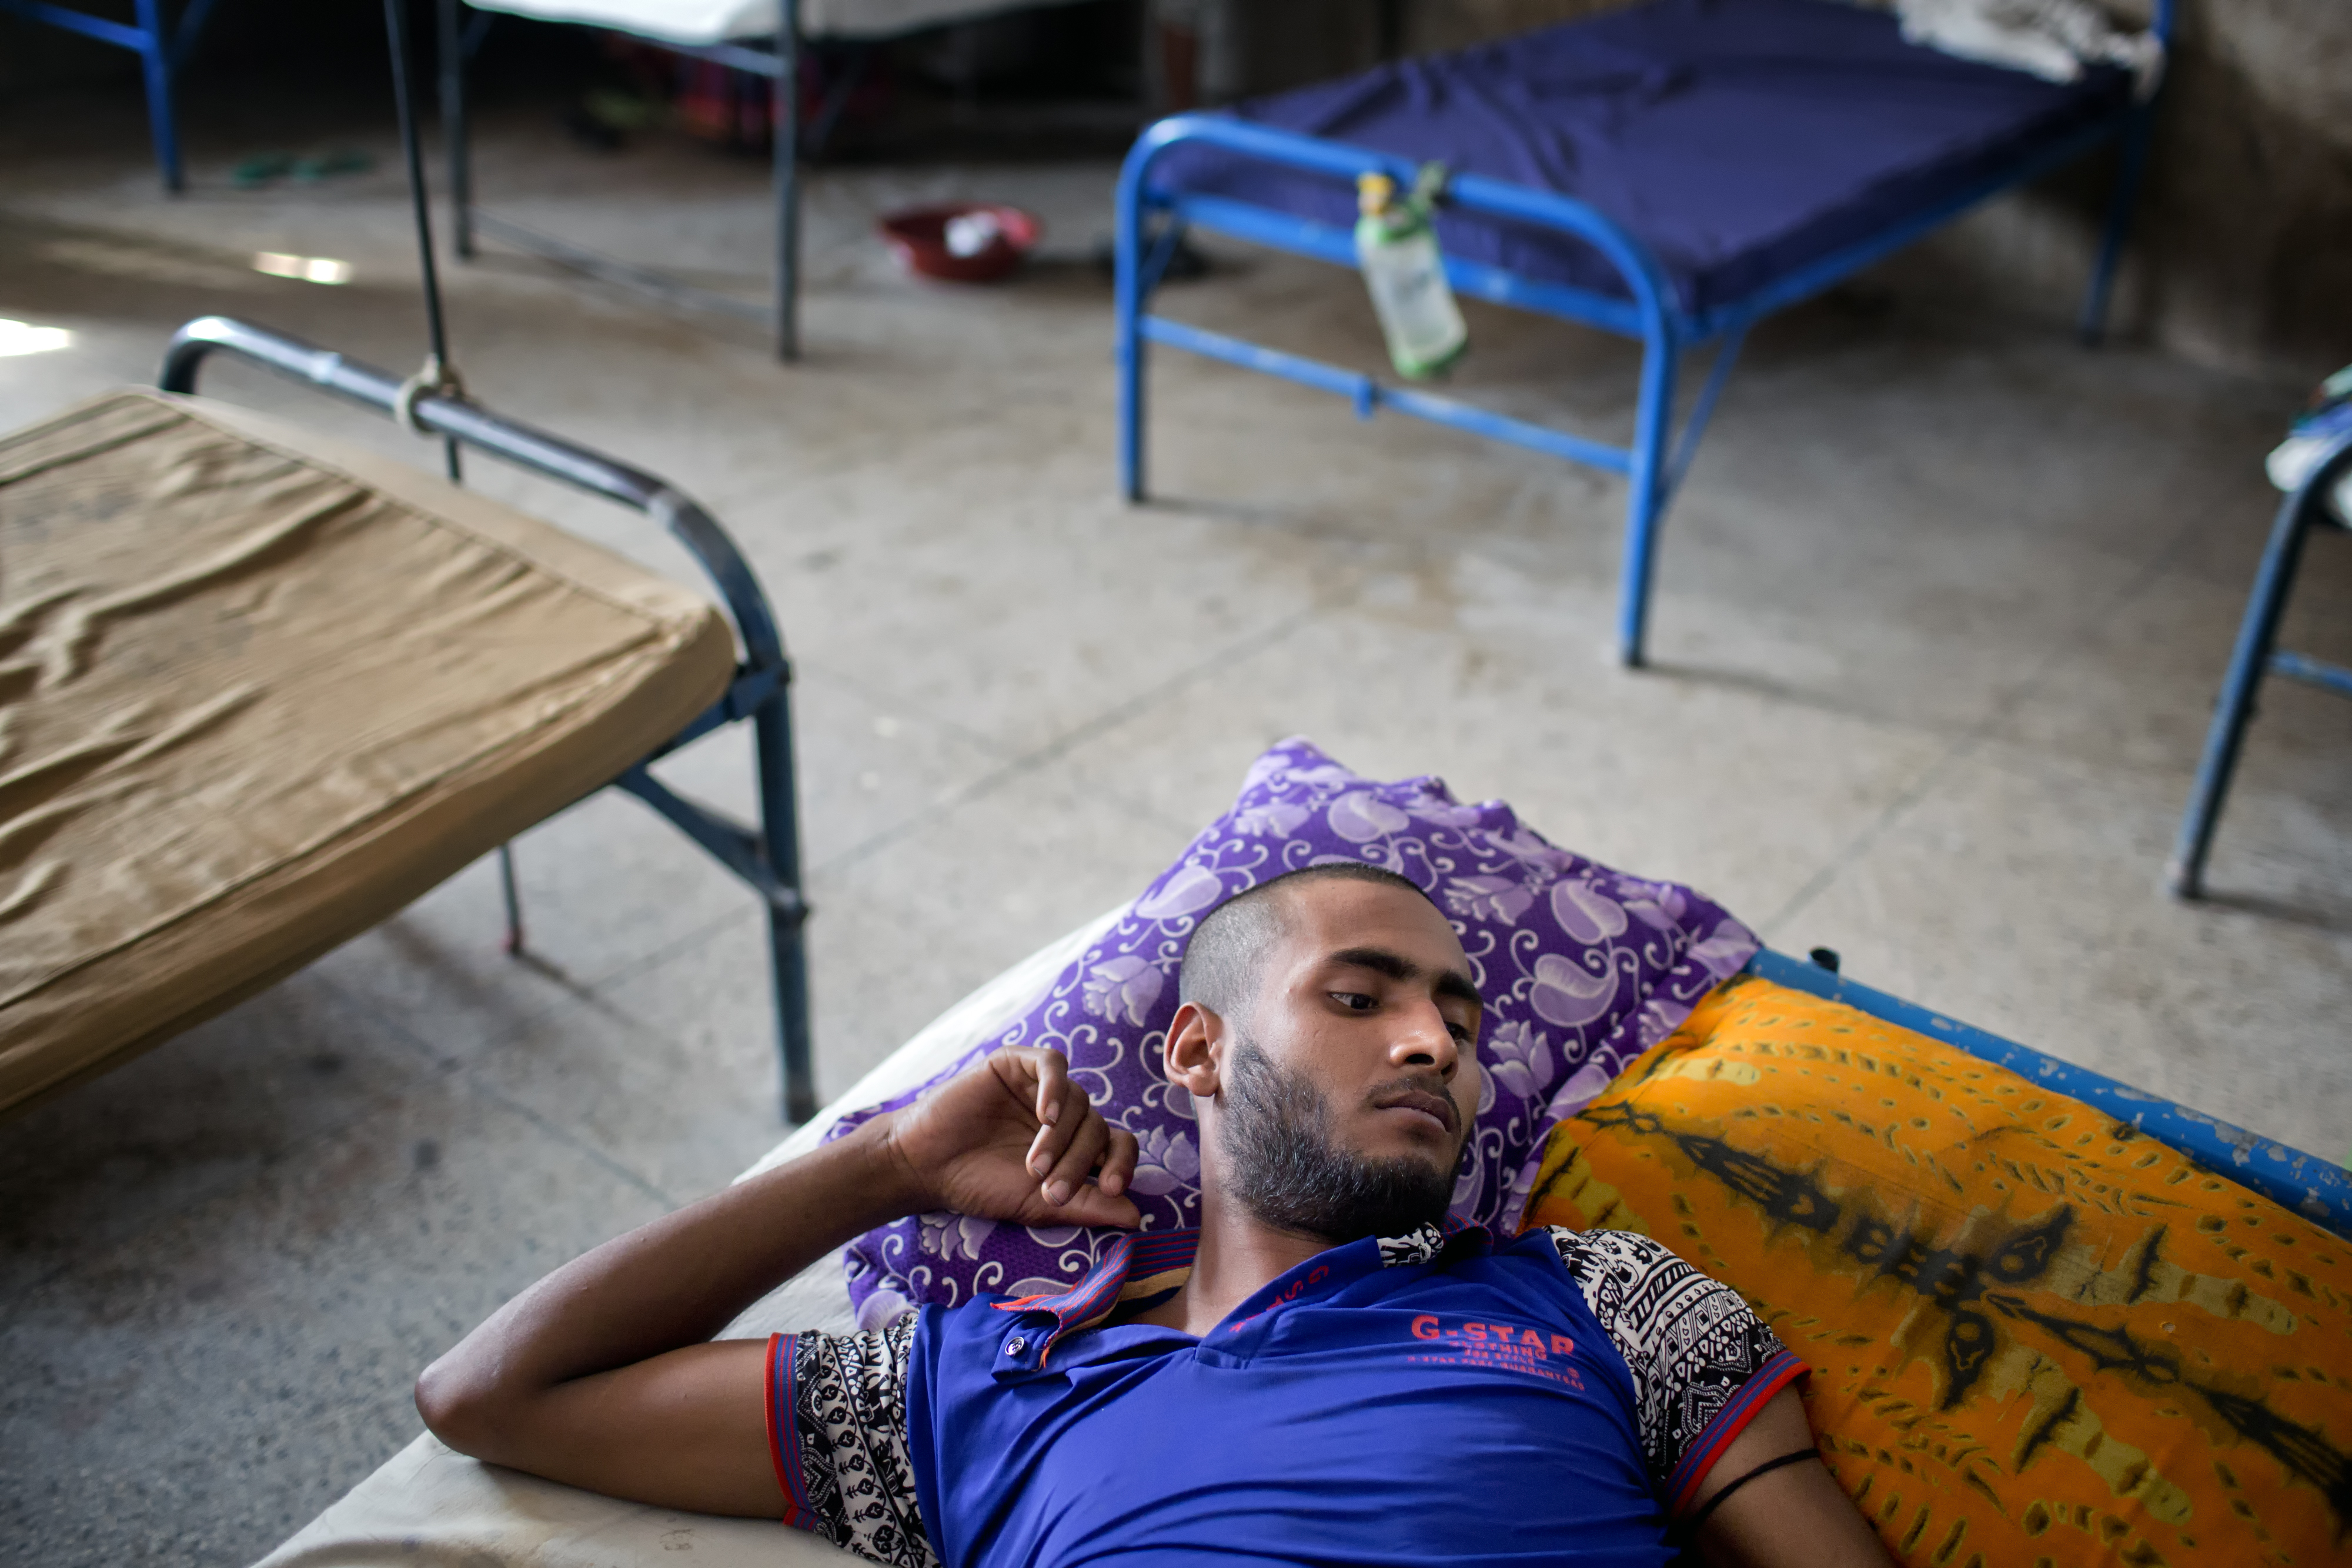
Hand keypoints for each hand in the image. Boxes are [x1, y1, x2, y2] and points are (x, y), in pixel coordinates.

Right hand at [878, 1047, 1142, 1228]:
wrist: (925, 1166)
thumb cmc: (980, 1186)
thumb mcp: (1039, 1205)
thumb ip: (1088, 1207)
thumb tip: (1138, 1217)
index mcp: (1075, 1146)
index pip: (1118, 1145)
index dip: (1123, 1164)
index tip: (1113, 1189)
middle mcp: (1065, 1115)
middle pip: (1098, 1127)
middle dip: (1079, 1162)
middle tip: (1050, 1190)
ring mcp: (1042, 1087)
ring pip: (1080, 1101)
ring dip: (1061, 1138)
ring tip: (1033, 1166)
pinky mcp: (1016, 1064)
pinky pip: (1052, 1064)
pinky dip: (1056, 1087)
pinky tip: (1046, 1114)